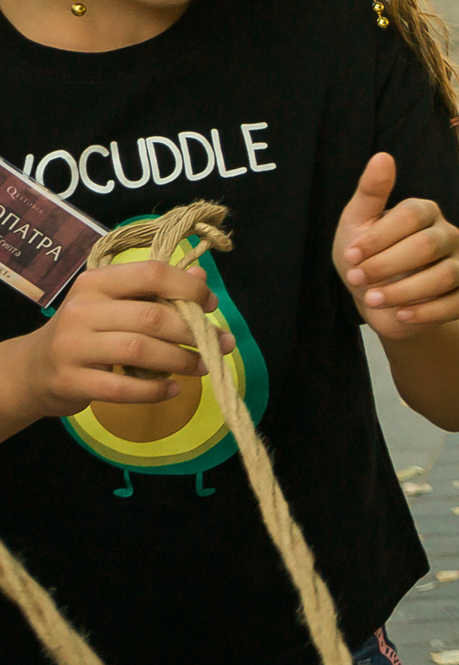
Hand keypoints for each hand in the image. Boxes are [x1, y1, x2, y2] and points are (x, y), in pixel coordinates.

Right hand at [2, 259, 227, 418]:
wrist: (34, 368)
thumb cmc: (87, 332)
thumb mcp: (115, 304)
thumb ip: (157, 292)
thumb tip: (202, 278)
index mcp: (96, 282)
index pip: (150, 273)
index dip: (189, 289)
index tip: (210, 305)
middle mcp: (82, 310)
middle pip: (151, 317)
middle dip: (194, 332)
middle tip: (219, 344)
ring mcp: (73, 346)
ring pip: (140, 350)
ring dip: (180, 361)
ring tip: (201, 366)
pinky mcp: (71, 380)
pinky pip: (123, 388)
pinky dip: (155, 390)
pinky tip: (172, 389)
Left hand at [336, 153, 458, 339]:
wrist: (380, 303)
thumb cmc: (366, 258)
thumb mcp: (358, 224)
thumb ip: (371, 192)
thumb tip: (383, 156)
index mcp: (425, 212)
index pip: (412, 215)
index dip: (379, 237)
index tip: (351, 256)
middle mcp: (449, 235)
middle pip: (428, 245)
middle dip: (387, 265)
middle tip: (356, 279)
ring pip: (444, 276)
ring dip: (403, 291)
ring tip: (373, 299)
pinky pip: (454, 305)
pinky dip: (425, 313)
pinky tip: (400, 315)